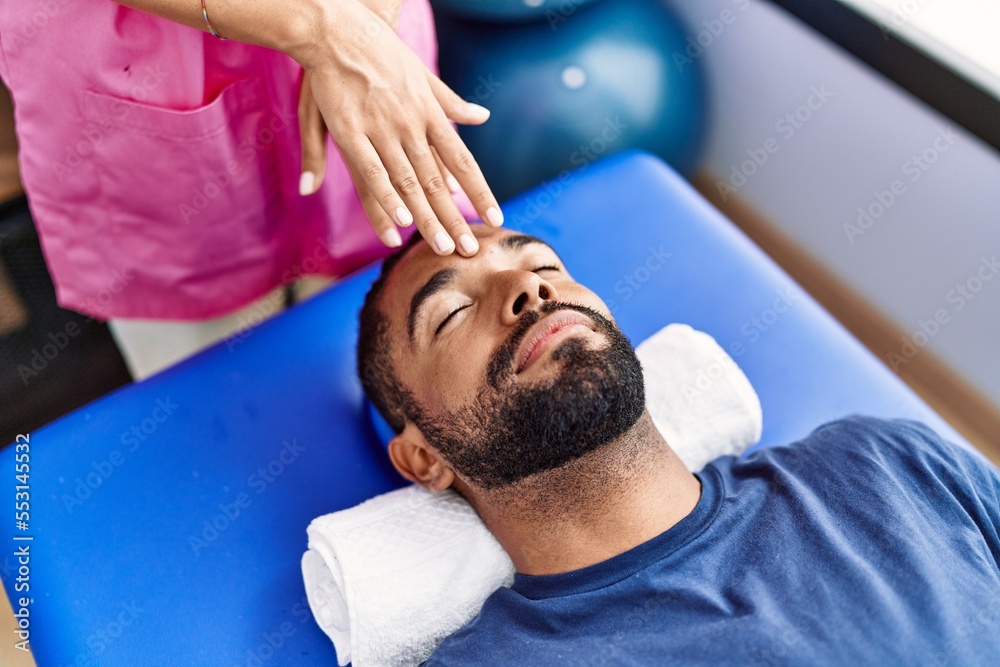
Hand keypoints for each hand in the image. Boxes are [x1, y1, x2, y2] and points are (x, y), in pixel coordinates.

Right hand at [295, 1, 502, 255]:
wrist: (342, 26)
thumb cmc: (383, 51)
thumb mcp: (424, 75)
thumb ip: (451, 102)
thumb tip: (482, 116)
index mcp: (431, 115)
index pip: (463, 161)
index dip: (479, 191)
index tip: (495, 218)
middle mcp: (413, 127)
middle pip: (439, 181)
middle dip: (456, 217)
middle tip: (471, 249)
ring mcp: (383, 130)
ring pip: (411, 183)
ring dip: (428, 218)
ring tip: (444, 247)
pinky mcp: (350, 132)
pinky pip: (373, 172)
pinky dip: (389, 196)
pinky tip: (402, 220)